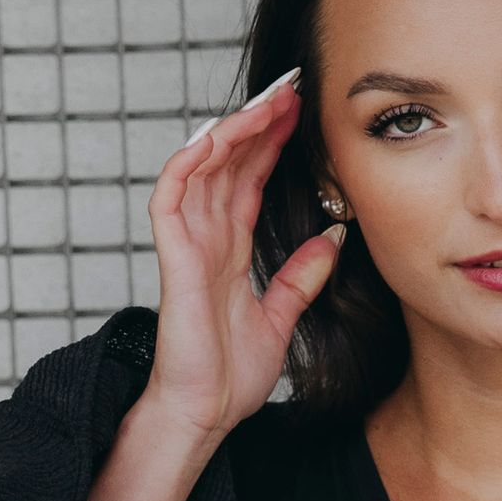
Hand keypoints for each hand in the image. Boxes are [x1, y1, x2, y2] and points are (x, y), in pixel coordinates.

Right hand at [141, 71, 342, 444]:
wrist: (206, 414)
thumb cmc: (230, 376)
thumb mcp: (281, 318)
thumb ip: (301, 278)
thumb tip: (331, 239)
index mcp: (228, 248)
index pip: (250, 177)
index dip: (273, 140)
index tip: (303, 108)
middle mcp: (205, 238)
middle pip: (228, 162)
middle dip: (256, 121)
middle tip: (290, 86)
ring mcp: (186, 245)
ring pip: (202, 168)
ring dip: (231, 131)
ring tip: (264, 102)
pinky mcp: (173, 259)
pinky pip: (171, 197)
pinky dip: (188, 163)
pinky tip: (214, 136)